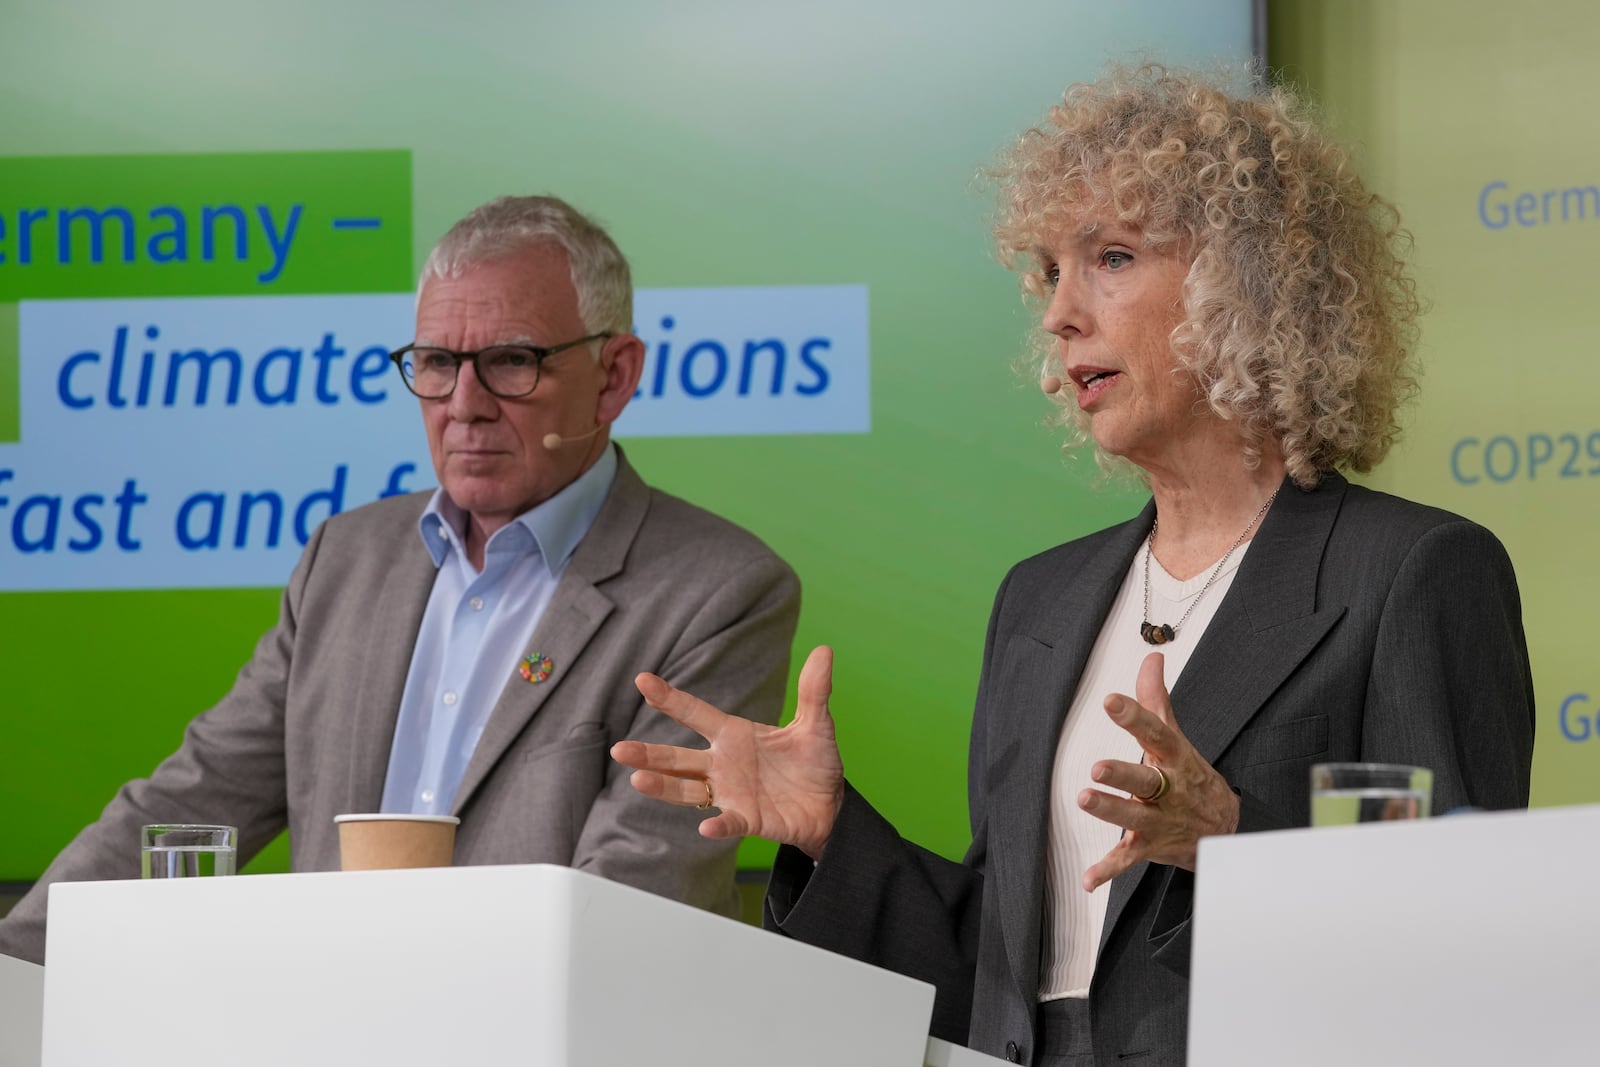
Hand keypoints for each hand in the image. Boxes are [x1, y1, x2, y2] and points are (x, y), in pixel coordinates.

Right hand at [611, 645, 845, 858]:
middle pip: (678, 758)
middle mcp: (723, 763)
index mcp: (734, 735)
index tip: (643, 681)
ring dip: (664, 787)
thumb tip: (824, 650)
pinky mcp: (748, 819)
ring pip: (688, 790)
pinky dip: (719, 825)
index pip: (696, 713)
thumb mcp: (816, 724)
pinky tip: (706, 827)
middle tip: (620, 749)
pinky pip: (729, 822)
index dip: (670, 698)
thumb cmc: (815, 764)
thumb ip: (814, 690)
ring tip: (638, 780)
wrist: (831, 806)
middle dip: (649, 754)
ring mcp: (731, 793)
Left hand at [1077, 651, 1240, 890]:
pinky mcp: (1152, 847)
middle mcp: (1169, 790)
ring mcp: (1161, 820)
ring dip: (1110, 810)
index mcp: (1175, 759)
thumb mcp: (1177, 739)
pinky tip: (1087, 878)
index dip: (1134, 716)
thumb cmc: (1192, 778)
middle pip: (1146, 779)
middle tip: (1098, 767)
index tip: (1111, 701)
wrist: (1227, 831)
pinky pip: (1129, 860)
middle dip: (1123, 774)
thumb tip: (1151, 657)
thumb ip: (1156, 701)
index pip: (1156, 733)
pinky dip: (1108, 870)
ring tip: (1084, 800)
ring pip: (1134, 816)